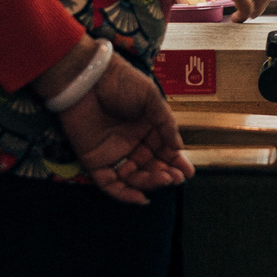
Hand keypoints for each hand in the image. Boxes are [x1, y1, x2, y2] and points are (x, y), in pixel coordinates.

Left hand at [53, 47, 193, 204]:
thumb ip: (165, 123)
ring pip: (134, 177)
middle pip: (150, 167)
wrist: (88, 78)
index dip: (175, 162)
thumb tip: (178, 147)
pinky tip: (141, 198)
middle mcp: (131, 142)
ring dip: (149, 182)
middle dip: (165, 174)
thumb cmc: (120, 81)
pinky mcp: (95, 160)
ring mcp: (113, 152)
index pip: (163, 151)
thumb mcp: (151, 98)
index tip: (188, 171)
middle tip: (176, 178)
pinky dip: (125, 194)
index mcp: (146, 127)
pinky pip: (110, 184)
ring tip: (164, 179)